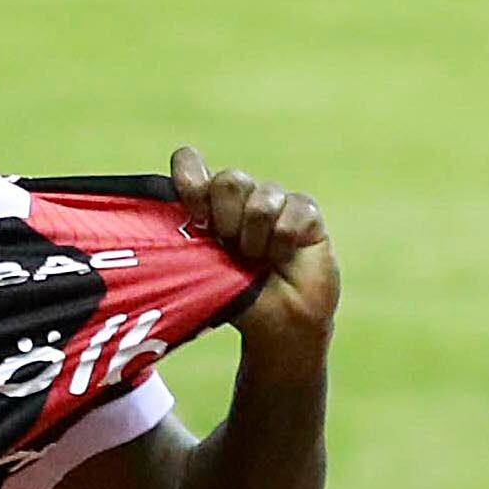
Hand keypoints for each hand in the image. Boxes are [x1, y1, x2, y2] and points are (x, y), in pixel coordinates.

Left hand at [172, 144, 337, 347]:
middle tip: (232, 250)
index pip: (189, 163)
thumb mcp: (201, 271)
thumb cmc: (236, 299)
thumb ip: (188, 240)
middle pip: (229, 180)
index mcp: (207, 204)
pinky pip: (292, 215)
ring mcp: (274, 200)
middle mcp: (240, 196)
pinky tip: (284, 257)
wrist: (279, 325)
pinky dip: (284, 244)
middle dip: (227, 221)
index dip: (190, 179)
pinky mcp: (305, 210)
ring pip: (262, 200)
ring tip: (259, 261)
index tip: (196, 215)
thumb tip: (182, 217)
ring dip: (256, 241)